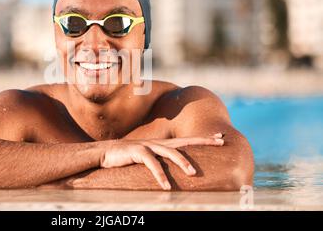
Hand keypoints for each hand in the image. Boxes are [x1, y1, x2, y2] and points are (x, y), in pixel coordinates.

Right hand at [100, 133, 223, 189]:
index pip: (187, 140)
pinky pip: (151, 163)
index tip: (220, 138)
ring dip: (182, 162)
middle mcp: (158, 142)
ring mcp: (148, 145)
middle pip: (184, 141)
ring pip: (169, 152)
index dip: (203, 139)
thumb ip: (161, 160)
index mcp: (162, 144)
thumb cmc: (128, 157)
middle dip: (202, 141)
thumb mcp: (148, 157)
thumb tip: (174, 170)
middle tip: (219, 143)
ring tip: (192, 173)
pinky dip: (159, 175)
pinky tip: (166, 186)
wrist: (105, 152)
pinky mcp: (136, 151)